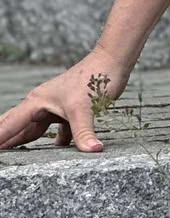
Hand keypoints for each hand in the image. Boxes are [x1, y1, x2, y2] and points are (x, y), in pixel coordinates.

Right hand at [0, 48, 130, 152]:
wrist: (111, 62)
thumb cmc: (94, 78)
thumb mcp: (84, 109)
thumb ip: (84, 132)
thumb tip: (92, 150)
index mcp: (37, 102)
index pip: (10, 124)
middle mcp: (42, 104)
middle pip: (17, 126)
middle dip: (5, 139)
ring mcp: (56, 107)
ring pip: (36, 128)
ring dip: (25, 141)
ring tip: (13, 155)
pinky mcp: (71, 110)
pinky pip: (58, 129)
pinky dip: (56, 140)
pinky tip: (56, 151)